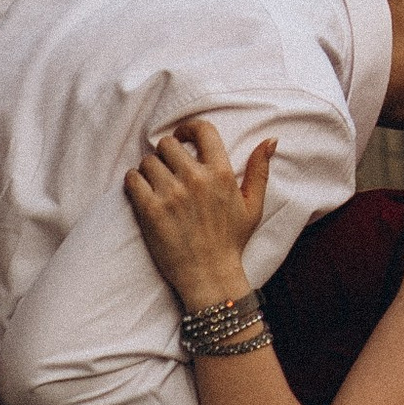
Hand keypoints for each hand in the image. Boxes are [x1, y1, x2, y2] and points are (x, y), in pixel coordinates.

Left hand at [125, 119, 276, 310]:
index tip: (183, 138)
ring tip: (157, 185)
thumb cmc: (231, 240)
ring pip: (148, 161)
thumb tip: (270, 140)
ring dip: (150, 170)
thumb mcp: (253, 205)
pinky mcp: (150, 210)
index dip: (188, 129)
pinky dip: (134, 182)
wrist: (210, 276)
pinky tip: (143, 193)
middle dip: (167, 154)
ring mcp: (171, 194)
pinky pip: (132, 178)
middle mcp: (196, 180)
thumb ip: (260, 170)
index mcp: (222, 174)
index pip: (201, 130)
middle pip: (168, 144)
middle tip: (169, 169)